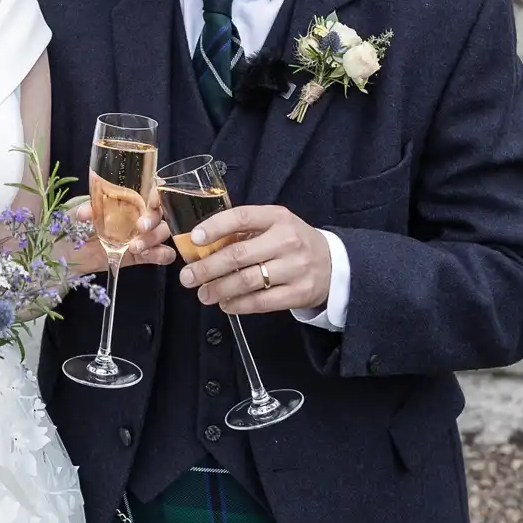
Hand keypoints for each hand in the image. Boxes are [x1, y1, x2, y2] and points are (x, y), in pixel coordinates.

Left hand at [65, 197, 176, 273]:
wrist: (67, 251)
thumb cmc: (74, 223)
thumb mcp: (76, 210)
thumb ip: (85, 208)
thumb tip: (86, 213)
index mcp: (127, 198)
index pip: (151, 191)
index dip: (157, 194)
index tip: (151, 200)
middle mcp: (138, 214)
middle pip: (160, 213)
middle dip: (153, 219)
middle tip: (140, 226)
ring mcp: (142, 235)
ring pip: (163, 233)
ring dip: (153, 238)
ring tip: (134, 247)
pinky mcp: (141, 255)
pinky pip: (163, 254)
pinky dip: (160, 254)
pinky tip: (146, 254)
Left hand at [176, 203, 332, 314]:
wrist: (335, 265)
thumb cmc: (294, 243)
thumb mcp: (276, 226)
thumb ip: (246, 231)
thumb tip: (203, 245)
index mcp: (278, 218)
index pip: (242, 217)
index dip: (215, 227)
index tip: (195, 238)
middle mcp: (287, 241)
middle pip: (238, 255)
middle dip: (207, 268)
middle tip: (188, 277)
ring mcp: (295, 268)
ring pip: (247, 281)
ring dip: (218, 289)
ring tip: (203, 294)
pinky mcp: (299, 293)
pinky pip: (261, 302)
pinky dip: (238, 305)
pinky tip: (225, 304)